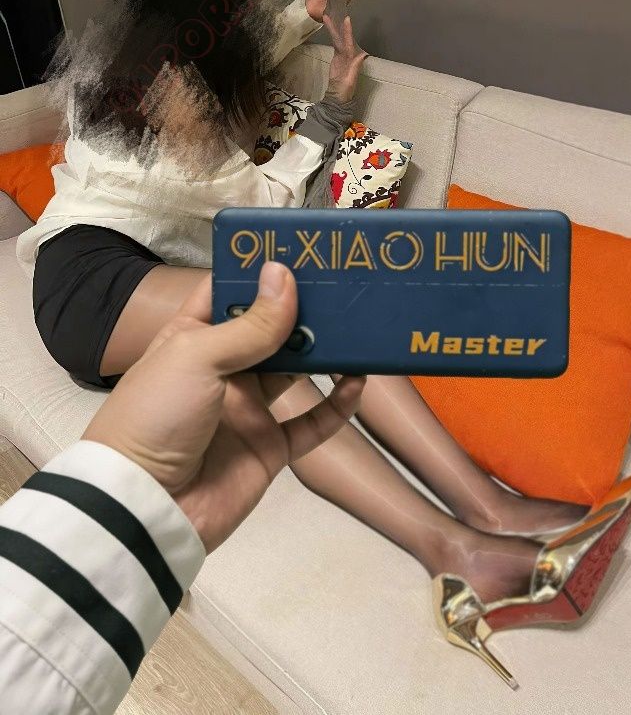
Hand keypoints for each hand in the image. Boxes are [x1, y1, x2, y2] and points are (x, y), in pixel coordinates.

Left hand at [82, 263, 364, 551]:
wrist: (145, 507)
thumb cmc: (158, 414)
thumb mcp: (197, 356)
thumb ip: (248, 324)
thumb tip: (283, 275)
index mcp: (194, 338)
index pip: (228, 294)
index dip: (258, 272)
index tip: (298, 250)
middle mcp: (224, 369)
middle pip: (270, 330)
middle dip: (302, 309)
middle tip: (341, 285)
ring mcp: (248, 409)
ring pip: (295, 372)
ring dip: (324, 351)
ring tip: (357, 326)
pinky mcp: (270, 448)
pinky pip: (311, 423)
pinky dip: (337, 405)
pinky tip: (357, 382)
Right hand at [324, 12, 369, 103]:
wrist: (338, 96)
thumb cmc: (345, 90)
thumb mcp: (350, 80)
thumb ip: (356, 67)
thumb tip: (364, 55)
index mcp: (352, 59)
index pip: (350, 43)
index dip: (348, 32)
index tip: (347, 20)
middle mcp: (349, 55)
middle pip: (343, 38)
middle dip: (339, 26)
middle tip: (333, 13)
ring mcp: (342, 55)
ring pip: (338, 39)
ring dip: (334, 28)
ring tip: (326, 17)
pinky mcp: (337, 57)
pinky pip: (335, 43)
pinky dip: (332, 35)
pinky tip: (330, 28)